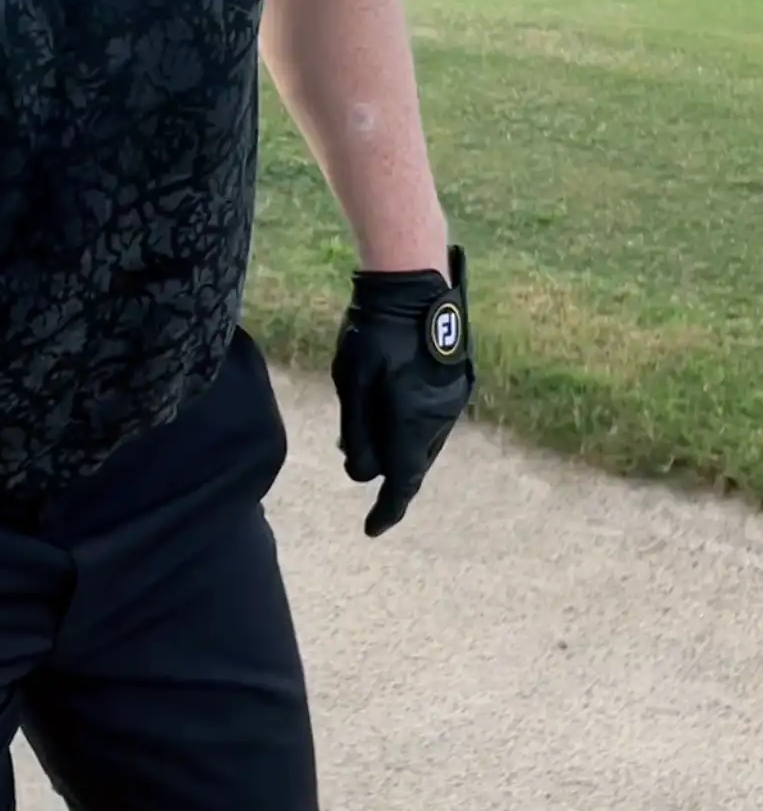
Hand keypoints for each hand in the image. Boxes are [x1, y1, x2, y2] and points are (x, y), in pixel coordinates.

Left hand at [330, 244, 474, 537]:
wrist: (413, 281)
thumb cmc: (375, 329)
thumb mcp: (353, 381)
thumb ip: (358, 432)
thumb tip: (360, 474)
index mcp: (413, 422)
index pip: (401, 483)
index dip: (386, 511)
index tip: (372, 530)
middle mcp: (441, 418)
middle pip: (413, 463)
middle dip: (388, 473)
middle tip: (358, 466)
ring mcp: (454, 399)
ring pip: (424, 441)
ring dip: (399, 447)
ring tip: (366, 434)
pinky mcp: (457, 381)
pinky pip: (432, 419)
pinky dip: (411, 425)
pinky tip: (391, 408)